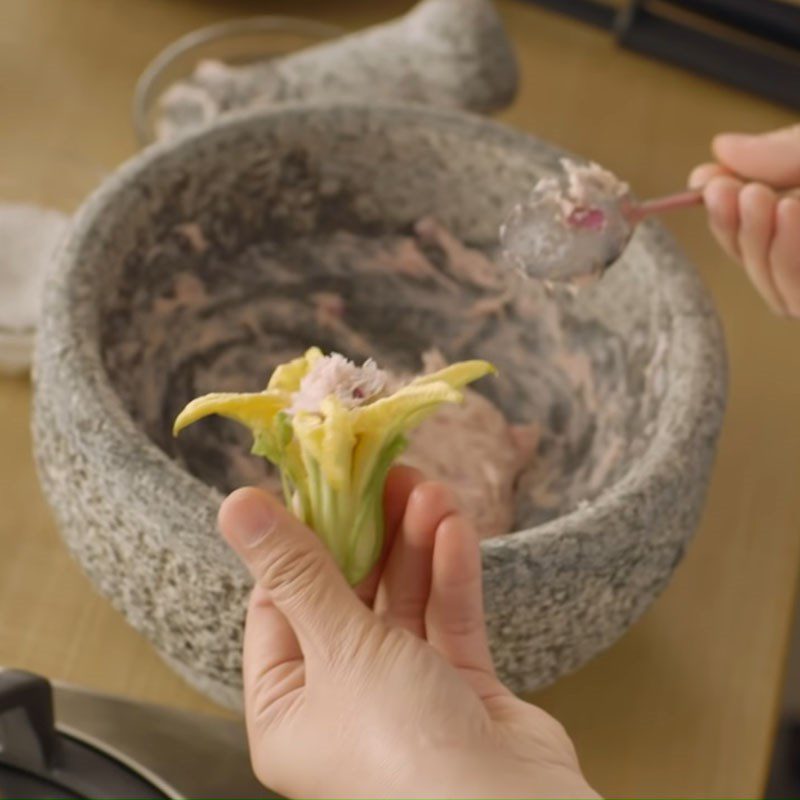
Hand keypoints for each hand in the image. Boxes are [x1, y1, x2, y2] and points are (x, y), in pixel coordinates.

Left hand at [218, 468, 597, 798]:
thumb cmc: (400, 747)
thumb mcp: (338, 647)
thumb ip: (297, 570)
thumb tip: (237, 506)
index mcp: (289, 706)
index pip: (279, 605)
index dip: (298, 542)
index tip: (318, 486)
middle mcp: (342, 700)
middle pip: (347, 597)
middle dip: (370, 535)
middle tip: (385, 475)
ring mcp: (405, 693)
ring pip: (403, 602)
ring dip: (416, 544)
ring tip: (428, 489)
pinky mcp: (460, 687)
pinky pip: (448, 620)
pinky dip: (451, 574)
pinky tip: (455, 528)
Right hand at [688, 124, 799, 316]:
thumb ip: (784, 150)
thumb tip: (721, 148)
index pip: (755, 236)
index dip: (725, 215)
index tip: (704, 182)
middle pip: (759, 265)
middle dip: (734, 228)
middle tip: (723, 190)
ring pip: (777, 290)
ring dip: (756, 242)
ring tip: (756, 195)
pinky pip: (798, 299)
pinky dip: (787, 258)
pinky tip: (789, 213)